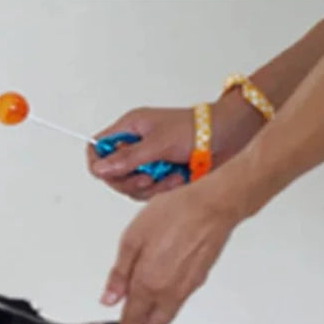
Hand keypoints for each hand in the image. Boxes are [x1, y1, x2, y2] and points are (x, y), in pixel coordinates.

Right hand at [87, 94, 262, 200]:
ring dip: (150, 186)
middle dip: (129, 181)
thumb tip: (100, 168)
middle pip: (112, 174)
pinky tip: (177, 178)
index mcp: (130, 129)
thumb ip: (127, 159)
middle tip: (147, 178)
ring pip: (130, 187)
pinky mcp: (158, 177)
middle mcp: (134, 147)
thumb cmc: (195, 129)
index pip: (98, 148)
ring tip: (170, 175)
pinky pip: (148, 193)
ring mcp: (146, 163)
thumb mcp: (158, 143)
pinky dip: (162, 189)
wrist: (225, 138)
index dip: (99, 163)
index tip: (109, 172)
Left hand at [101, 177, 244, 323]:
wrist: (213, 206)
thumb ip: (119, 273)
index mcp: (147, 282)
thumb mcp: (132, 239)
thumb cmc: (174, 214)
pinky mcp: (196, 281)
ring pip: (165, 320)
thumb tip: (110, 299)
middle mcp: (167, 292)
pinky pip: (176, 307)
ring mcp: (184, 288)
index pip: (132, 318)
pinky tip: (161, 318)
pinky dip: (166, 319)